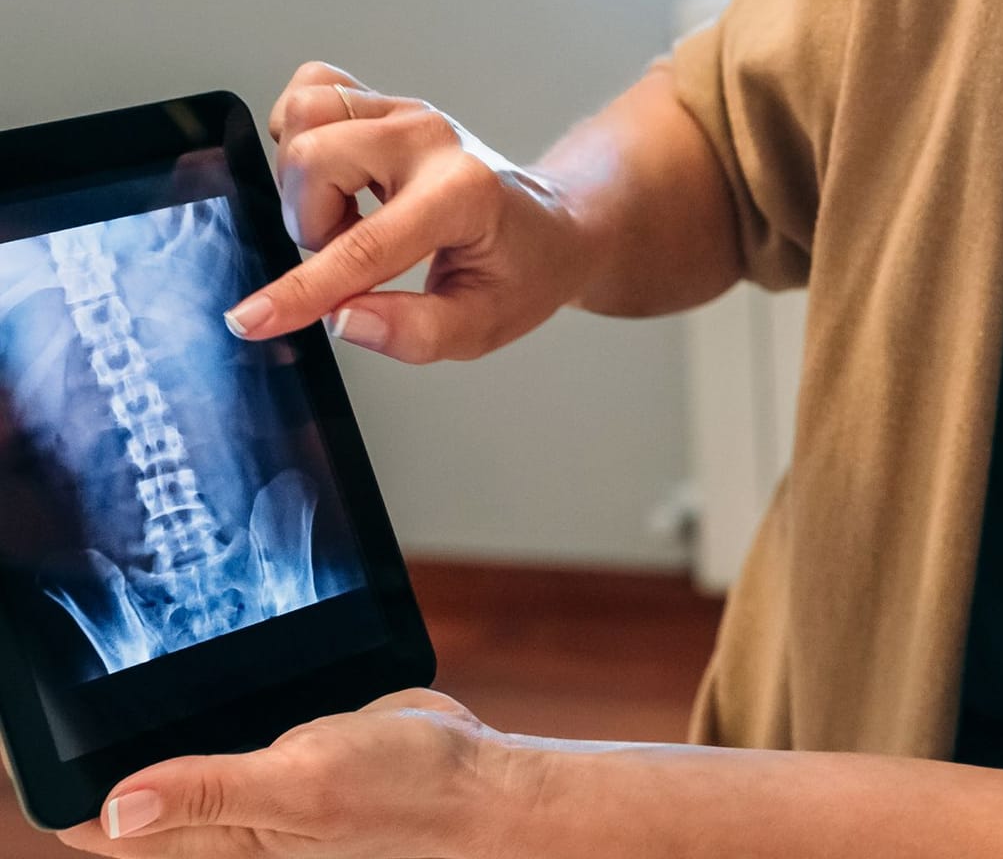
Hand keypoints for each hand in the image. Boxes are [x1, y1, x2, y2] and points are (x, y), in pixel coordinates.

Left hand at [55, 689, 503, 858]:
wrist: (479, 780)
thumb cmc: (402, 799)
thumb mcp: (301, 785)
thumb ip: (211, 790)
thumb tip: (112, 807)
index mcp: (210, 835)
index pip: (95, 816)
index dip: (54, 774)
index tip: (26, 720)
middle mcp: (224, 810)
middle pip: (125, 776)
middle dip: (91, 730)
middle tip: (67, 664)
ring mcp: (257, 776)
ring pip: (177, 741)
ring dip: (151, 707)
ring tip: (125, 645)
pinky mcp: (289, 742)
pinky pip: (231, 717)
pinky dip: (212, 688)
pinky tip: (211, 650)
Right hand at [224, 61, 591, 362]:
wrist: (553, 224)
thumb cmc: (522, 272)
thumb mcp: (483, 326)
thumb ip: (414, 332)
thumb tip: (340, 319)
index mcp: (463, 195)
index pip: (364, 246)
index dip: (301, 290)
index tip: (251, 320)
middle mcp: (431, 138)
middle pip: (314, 157)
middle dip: (309, 222)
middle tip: (349, 253)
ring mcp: (406, 111)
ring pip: (305, 114)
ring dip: (303, 181)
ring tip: (345, 218)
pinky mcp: (385, 101)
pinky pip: (313, 91)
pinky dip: (302, 135)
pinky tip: (335, 177)